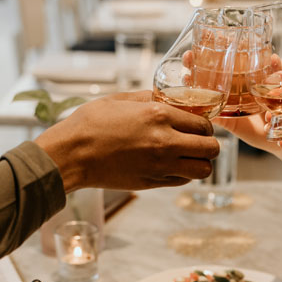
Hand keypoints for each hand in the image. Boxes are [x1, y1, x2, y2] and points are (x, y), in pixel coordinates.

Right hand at [35, 93, 218, 190]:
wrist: (70, 154)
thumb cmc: (90, 123)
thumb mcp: (121, 99)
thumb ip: (150, 98)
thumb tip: (167, 98)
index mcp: (159, 115)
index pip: (204, 124)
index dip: (206, 125)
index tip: (199, 125)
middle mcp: (165, 142)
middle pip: (211, 148)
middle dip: (209, 144)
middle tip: (199, 141)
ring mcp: (160, 165)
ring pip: (203, 170)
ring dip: (200, 163)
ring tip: (188, 156)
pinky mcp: (152, 183)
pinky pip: (183, 181)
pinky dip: (184, 174)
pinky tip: (172, 166)